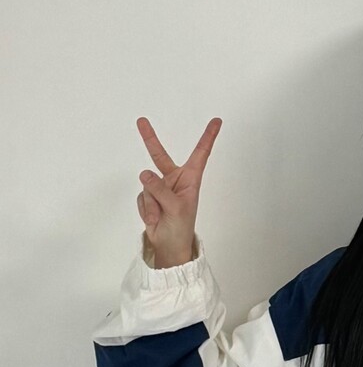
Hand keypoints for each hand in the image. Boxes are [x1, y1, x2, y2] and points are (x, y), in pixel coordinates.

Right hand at [135, 116, 222, 262]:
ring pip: (147, 183)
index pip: (201, 154)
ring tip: (161, 215)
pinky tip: (154, 218)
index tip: (217, 121)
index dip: (208, 137)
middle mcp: (176, 179)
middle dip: (150, 139)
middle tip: (141, 120)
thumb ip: (161, 189)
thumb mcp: (176, 208)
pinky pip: (141, 196)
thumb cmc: (181, 228)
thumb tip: (144, 173)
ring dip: (152, 203)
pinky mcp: (148, 196)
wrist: (168, 246)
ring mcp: (160, 187)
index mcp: (191, 179)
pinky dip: (145, 209)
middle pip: (160, 156)